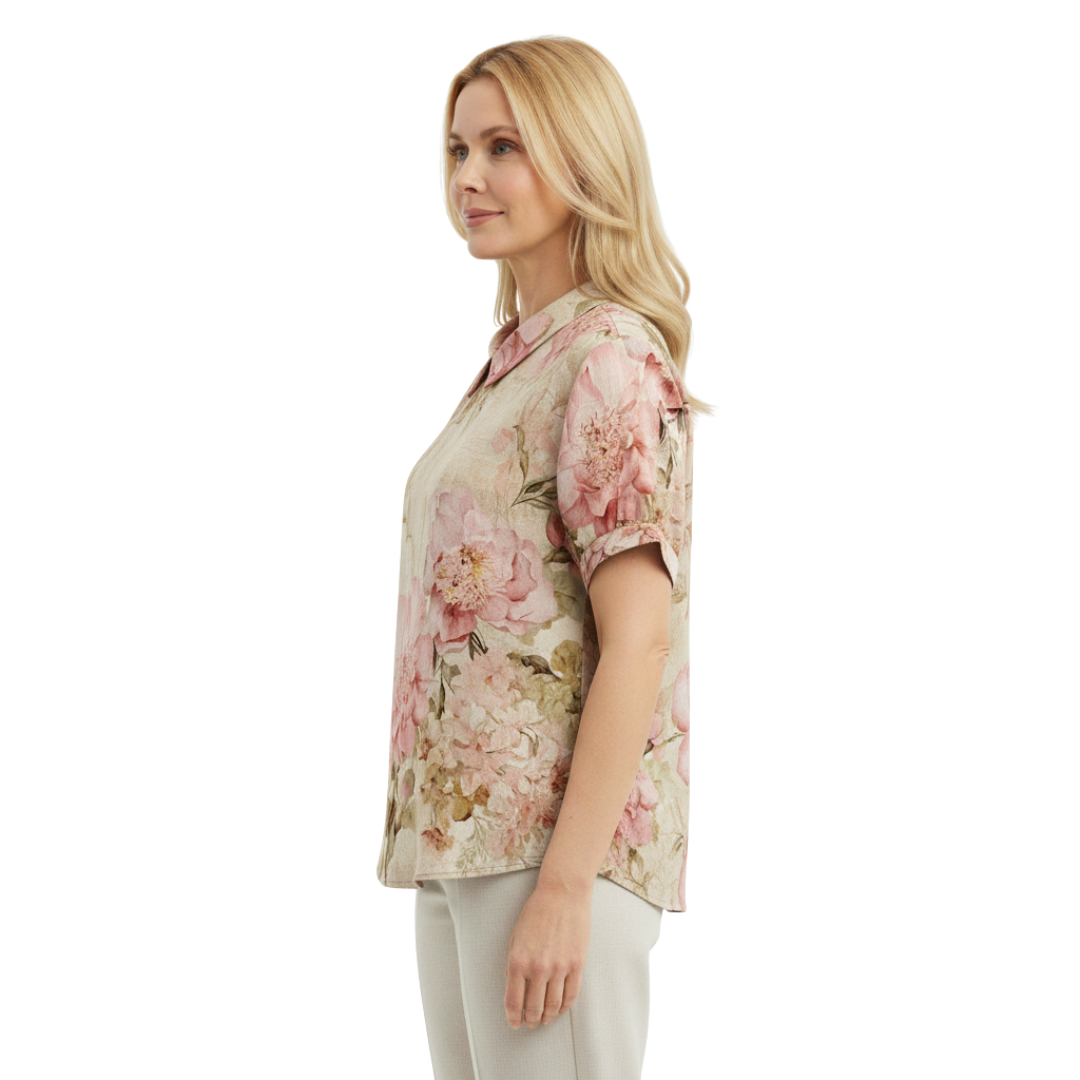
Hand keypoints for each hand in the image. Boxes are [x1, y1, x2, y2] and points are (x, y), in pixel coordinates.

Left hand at [503, 878, 591, 1028]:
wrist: (562, 894)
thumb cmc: (536, 912)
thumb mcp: (515, 937)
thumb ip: (513, 965)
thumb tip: (515, 989)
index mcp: (517, 961)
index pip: (513, 1001)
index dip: (513, 1017)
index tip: (515, 1023)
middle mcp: (538, 968)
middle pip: (533, 1009)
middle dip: (531, 1021)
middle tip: (531, 1023)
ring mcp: (559, 968)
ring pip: (553, 1006)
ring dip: (548, 1017)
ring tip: (545, 1019)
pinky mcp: (577, 965)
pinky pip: (571, 995)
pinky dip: (564, 1007)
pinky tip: (560, 1008)